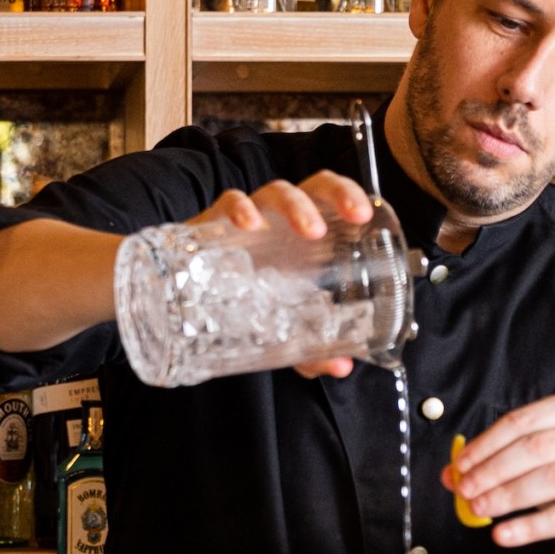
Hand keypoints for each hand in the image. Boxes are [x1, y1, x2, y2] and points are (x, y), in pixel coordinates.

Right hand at [197, 172, 373, 379]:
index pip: (335, 200)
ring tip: (311, 230)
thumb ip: (312, 347)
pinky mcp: (215, 223)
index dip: (353, 197)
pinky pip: (228, 203)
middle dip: (337, 193)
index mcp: (305, 235)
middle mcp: (282, 220)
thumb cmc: (246, 299)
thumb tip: (342, 367)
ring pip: (276, 192)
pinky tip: (249, 224)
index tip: (367, 216)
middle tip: (352, 216)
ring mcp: (250, 218)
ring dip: (296, 206)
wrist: (187, 297)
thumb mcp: (282, 326)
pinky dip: (240, 208)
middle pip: (314, 187)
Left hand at [442, 390, 554, 552]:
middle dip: (493, 470)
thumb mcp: (542, 458)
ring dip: (507, 496)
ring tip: (479, 509)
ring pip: (551, 480)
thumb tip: (452, 474)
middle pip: (536, 448)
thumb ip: (499, 460)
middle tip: (465, 490)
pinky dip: (529, 527)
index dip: (487, 443)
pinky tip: (503, 534)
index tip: (461, 465)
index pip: (524, 421)